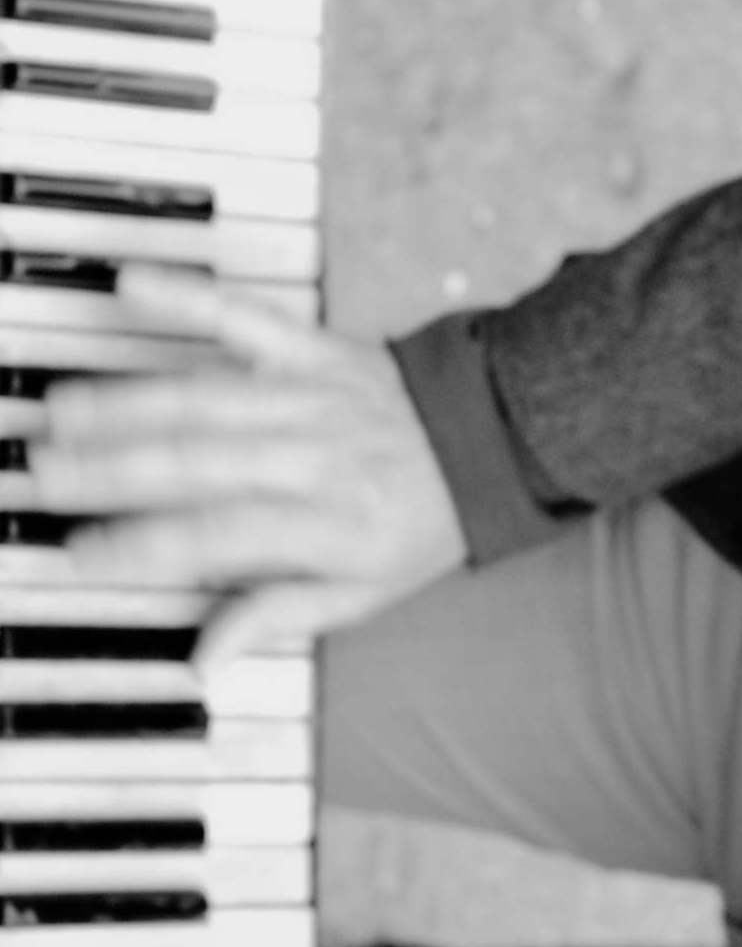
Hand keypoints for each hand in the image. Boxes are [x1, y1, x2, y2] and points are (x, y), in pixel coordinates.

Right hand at [0, 264, 468, 670]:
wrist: (491, 442)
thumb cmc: (420, 525)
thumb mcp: (364, 592)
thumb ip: (277, 616)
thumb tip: (202, 661)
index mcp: (330, 527)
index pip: (221, 537)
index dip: (147, 546)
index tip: (85, 551)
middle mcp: (317, 459)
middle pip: (199, 464)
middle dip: (112, 470)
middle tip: (43, 475)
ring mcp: (313, 397)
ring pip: (204, 399)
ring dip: (123, 403)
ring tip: (60, 414)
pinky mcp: (316, 347)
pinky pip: (245, 316)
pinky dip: (188, 296)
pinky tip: (131, 286)